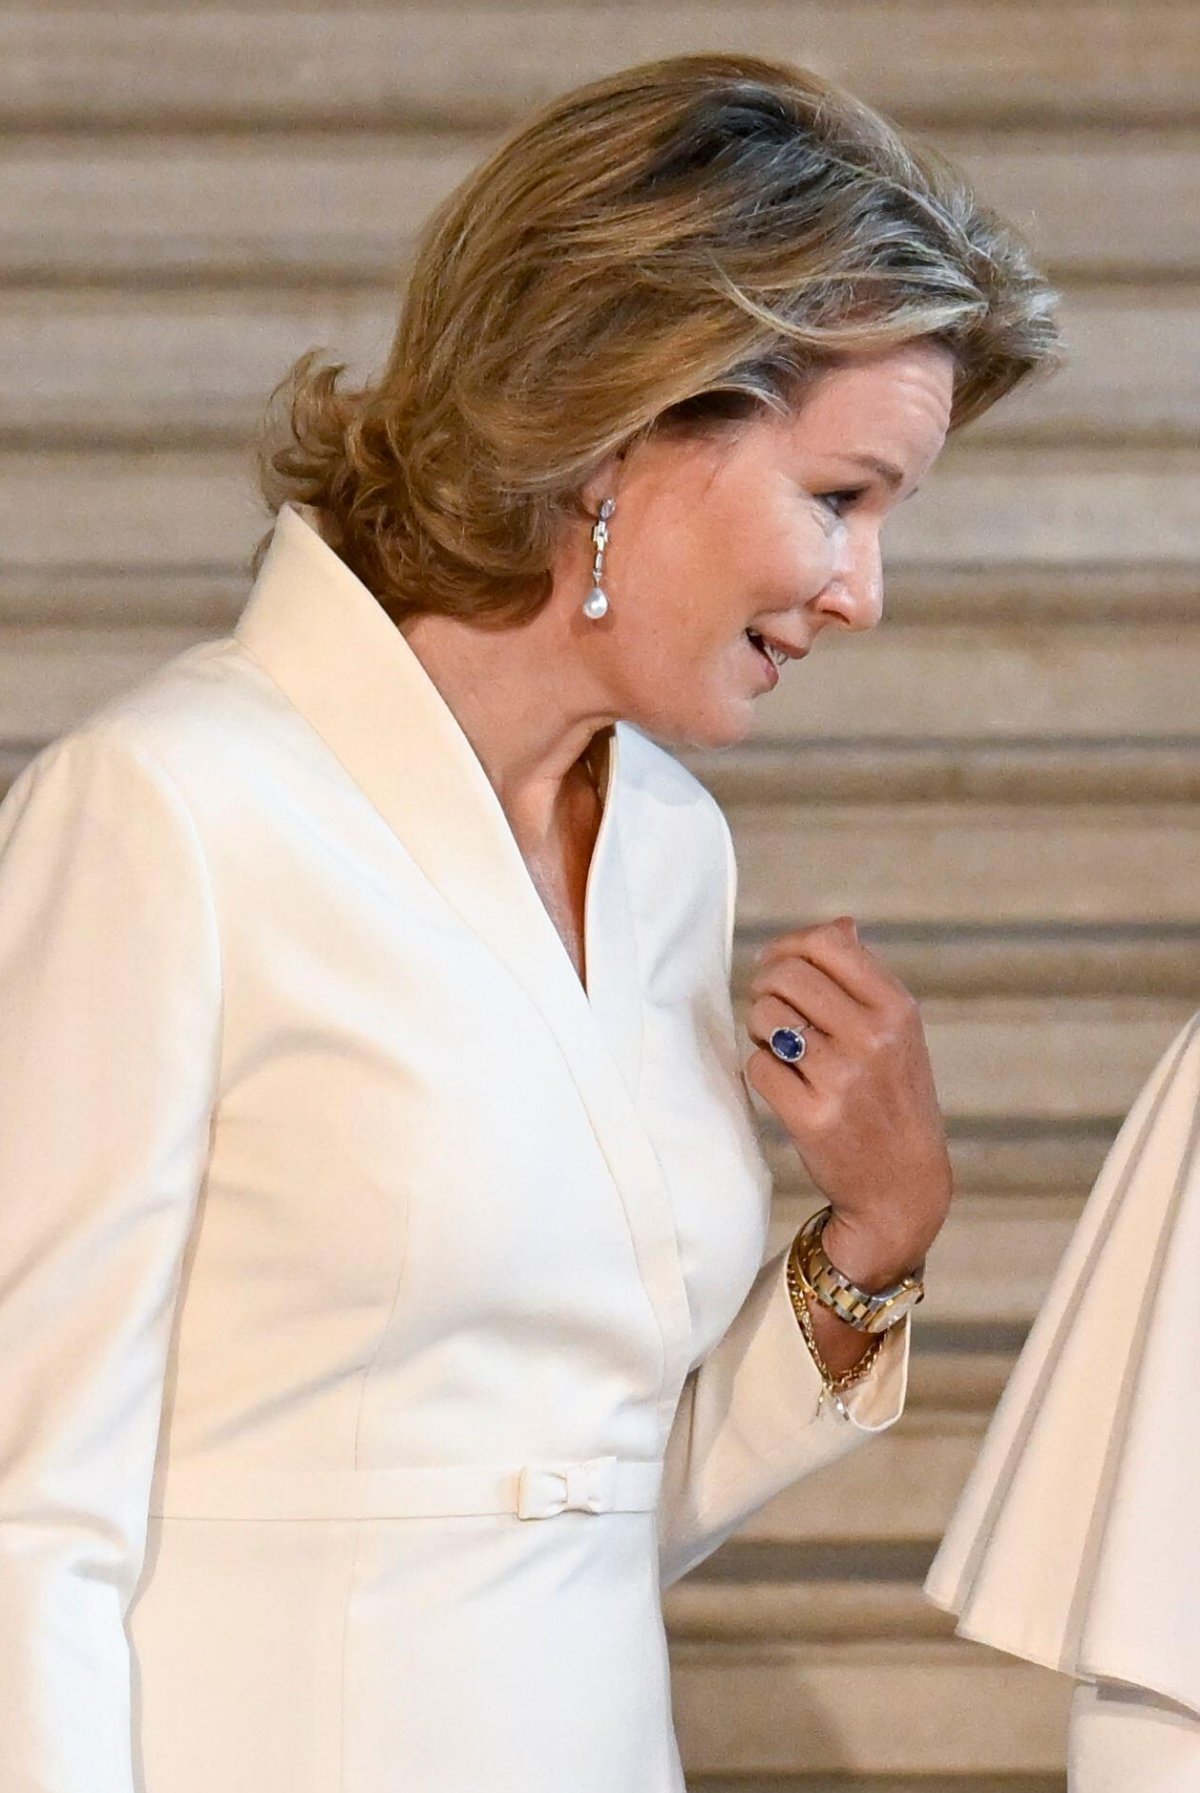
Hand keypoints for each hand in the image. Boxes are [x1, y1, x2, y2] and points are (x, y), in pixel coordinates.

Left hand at [744, 916, 951, 1294]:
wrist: (902, 1185)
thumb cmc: (893, 1098)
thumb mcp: (899, 1032)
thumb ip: (865, 978)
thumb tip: (839, 924)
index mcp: (897, 1008)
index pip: (827, 943)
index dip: (788, 946)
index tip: (776, 964)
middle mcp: (873, 1038)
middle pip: (785, 975)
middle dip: (765, 986)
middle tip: (769, 1008)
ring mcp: (842, 1079)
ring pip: (764, 1017)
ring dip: (759, 1028)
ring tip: (780, 1047)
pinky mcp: (812, 1117)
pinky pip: (758, 1066)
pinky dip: (763, 1070)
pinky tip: (785, 1084)